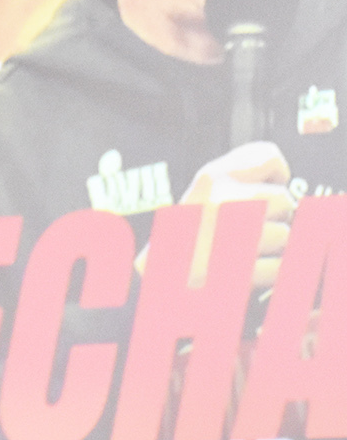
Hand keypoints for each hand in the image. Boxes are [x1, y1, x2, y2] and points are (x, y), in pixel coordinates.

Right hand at [178, 141, 295, 288]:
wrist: (155, 282)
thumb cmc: (178, 241)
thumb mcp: (200, 194)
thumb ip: (238, 180)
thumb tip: (284, 183)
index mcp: (211, 178)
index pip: (268, 156)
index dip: (274, 176)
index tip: (264, 192)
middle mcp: (223, 201)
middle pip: (284, 200)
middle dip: (274, 218)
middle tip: (247, 231)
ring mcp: (233, 236)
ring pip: (284, 235)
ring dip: (271, 248)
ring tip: (242, 251)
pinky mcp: (240, 270)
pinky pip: (279, 266)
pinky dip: (267, 273)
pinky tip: (245, 271)